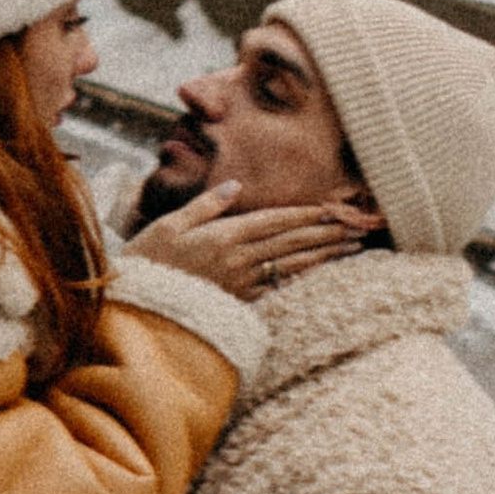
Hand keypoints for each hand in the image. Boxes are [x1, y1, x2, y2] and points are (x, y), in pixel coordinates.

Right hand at [127, 181, 371, 300]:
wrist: (135, 307)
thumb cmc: (148, 261)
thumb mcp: (170, 225)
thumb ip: (206, 205)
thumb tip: (235, 186)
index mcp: (223, 237)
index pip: (275, 221)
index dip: (306, 214)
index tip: (333, 208)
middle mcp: (238, 260)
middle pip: (291, 242)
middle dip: (327, 232)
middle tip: (359, 227)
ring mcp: (241, 284)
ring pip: (292, 265)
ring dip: (325, 254)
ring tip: (352, 246)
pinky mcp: (240, 302)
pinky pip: (279, 286)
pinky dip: (304, 276)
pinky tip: (323, 270)